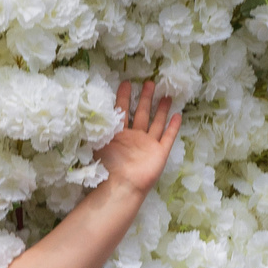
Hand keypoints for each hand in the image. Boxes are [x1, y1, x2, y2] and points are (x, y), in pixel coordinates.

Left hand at [95, 80, 181, 194]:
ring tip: (166, 95)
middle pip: (141, 113)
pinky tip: (178, 115)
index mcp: (119, 134)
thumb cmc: (109, 165)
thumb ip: (98, 127)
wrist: (122, 185)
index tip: (127, 82)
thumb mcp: (99, 142)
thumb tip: (90, 110)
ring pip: (156, 123)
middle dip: (145, 98)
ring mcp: (148, 145)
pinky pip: (168, 137)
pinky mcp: (160, 153)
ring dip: (161, 109)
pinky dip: (173, 127)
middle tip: (149, 83)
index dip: (124, 97)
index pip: (122, 111)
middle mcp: (135, 137)